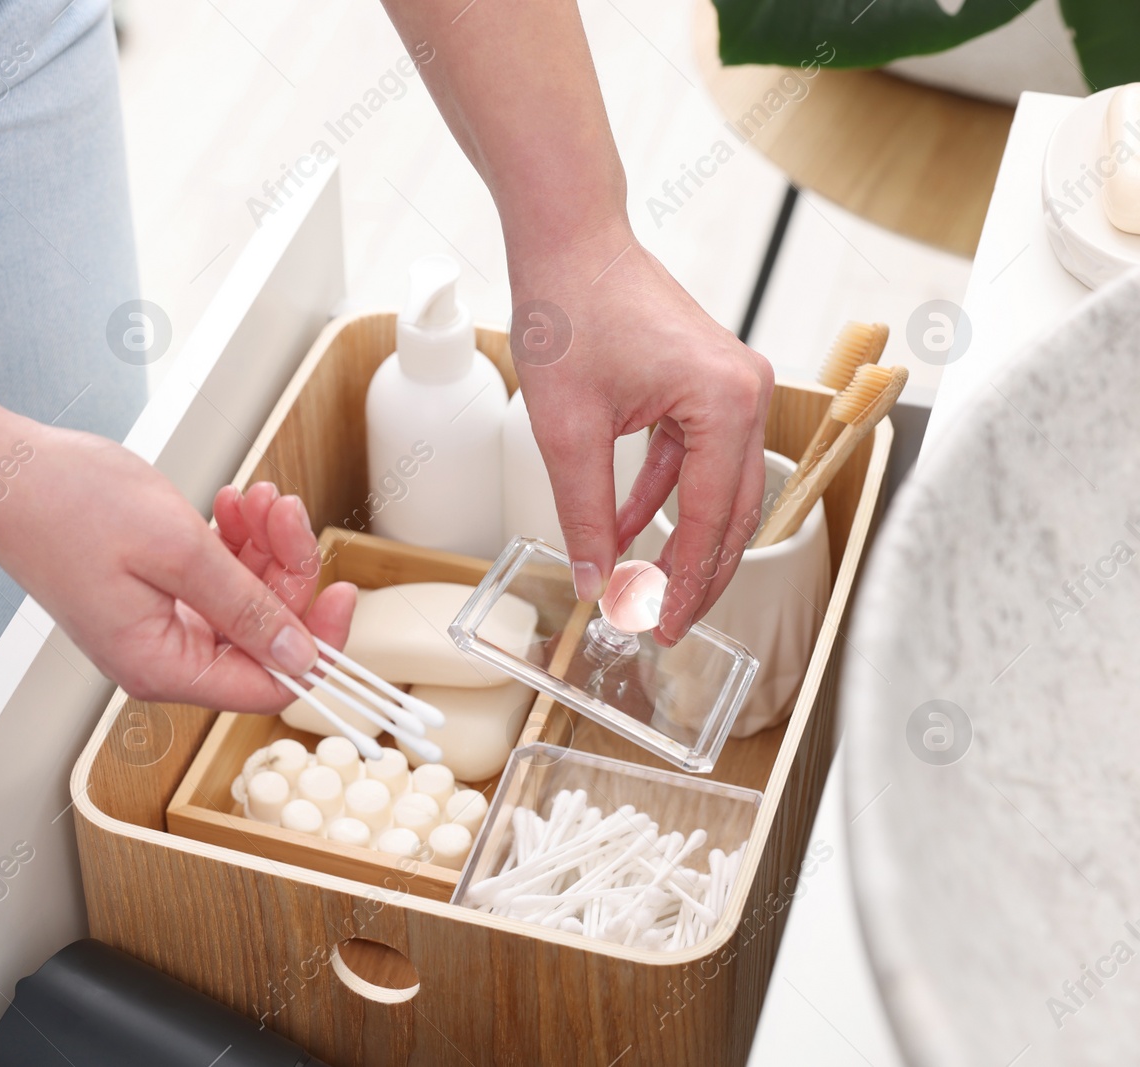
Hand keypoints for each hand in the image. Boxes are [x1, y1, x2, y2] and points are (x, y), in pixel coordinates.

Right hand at [0, 422, 355, 711]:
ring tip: (255, 497)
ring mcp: (155, 626)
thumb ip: (245, 606)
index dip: (317, 642)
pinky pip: (216, 580)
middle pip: (262, 636)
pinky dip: (234, 542)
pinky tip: (231, 505)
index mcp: (162, 667)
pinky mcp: (151, 594)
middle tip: (284, 510)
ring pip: (244, 601)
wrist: (3, 471)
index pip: (269, 684)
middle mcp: (161, 658)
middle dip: (285, 571)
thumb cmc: (68, 505)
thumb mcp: (178, 549)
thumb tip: (300, 656)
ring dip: (262, 547)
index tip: (343, 590)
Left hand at [510, 226, 772, 644]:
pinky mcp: (709, 381)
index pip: (712, 520)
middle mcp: (746, 393)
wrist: (568, 240)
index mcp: (725, 404)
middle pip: (733, 512)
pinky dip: (665, 494)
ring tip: (646, 589)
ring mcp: (733, 385)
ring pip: (718, 488)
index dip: (684, 584)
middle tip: (662, 625)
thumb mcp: (567, 432)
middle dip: (696, 575)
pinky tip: (630, 529)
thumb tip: (596, 581)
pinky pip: (695, 457)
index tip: (659, 628)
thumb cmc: (570, 313)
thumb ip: (586, 514)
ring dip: (682, 538)